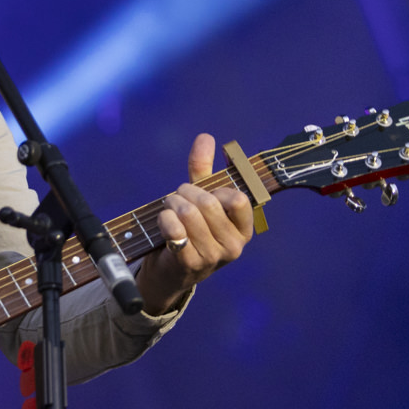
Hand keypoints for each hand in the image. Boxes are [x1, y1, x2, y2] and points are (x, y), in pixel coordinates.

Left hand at [137, 133, 253, 314]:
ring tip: (167, 207)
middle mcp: (234, 246)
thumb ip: (204, 170)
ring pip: (190, 214)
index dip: (213, 189)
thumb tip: (206, 137)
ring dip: (172, 204)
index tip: (200, 192)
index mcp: (244, 229)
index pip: (236, 198)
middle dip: (185, 193)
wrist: (169, 272)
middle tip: (175, 197)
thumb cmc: (189, 231)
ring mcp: (213, 257)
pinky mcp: (190, 264)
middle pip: (208, 203)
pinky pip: (175, 229)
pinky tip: (163, 223)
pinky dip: (164, 219)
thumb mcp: (199, 199)